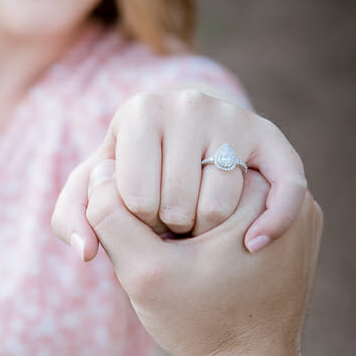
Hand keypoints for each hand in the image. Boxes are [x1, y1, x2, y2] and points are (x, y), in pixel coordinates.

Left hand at [52, 89, 306, 260]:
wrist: (186, 152)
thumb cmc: (133, 177)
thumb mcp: (92, 193)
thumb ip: (73, 218)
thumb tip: (86, 251)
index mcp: (140, 111)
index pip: (136, 198)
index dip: (137, 224)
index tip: (141, 214)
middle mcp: (188, 103)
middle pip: (178, 204)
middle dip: (170, 229)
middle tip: (170, 221)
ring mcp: (233, 117)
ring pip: (219, 206)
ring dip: (207, 234)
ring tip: (196, 220)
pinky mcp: (271, 138)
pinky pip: (282, 189)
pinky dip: (272, 224)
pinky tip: (253, 244)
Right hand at [84, 165, 321, 355]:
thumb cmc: (202, 325)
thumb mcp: (144, 273)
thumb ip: (112, 218)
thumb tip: (100, 168)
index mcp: (256, 190)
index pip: (177, 167)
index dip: (154, 210)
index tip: (168, 251)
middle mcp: (284, 194)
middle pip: (199, 176)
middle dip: (174, 212)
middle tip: (178, 259)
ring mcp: (295, 213)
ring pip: (213, 191)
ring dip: (190, 220)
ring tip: (193, 262)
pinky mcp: (291, 232)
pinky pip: (234, 212)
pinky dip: (213, 233)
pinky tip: (208, 266)